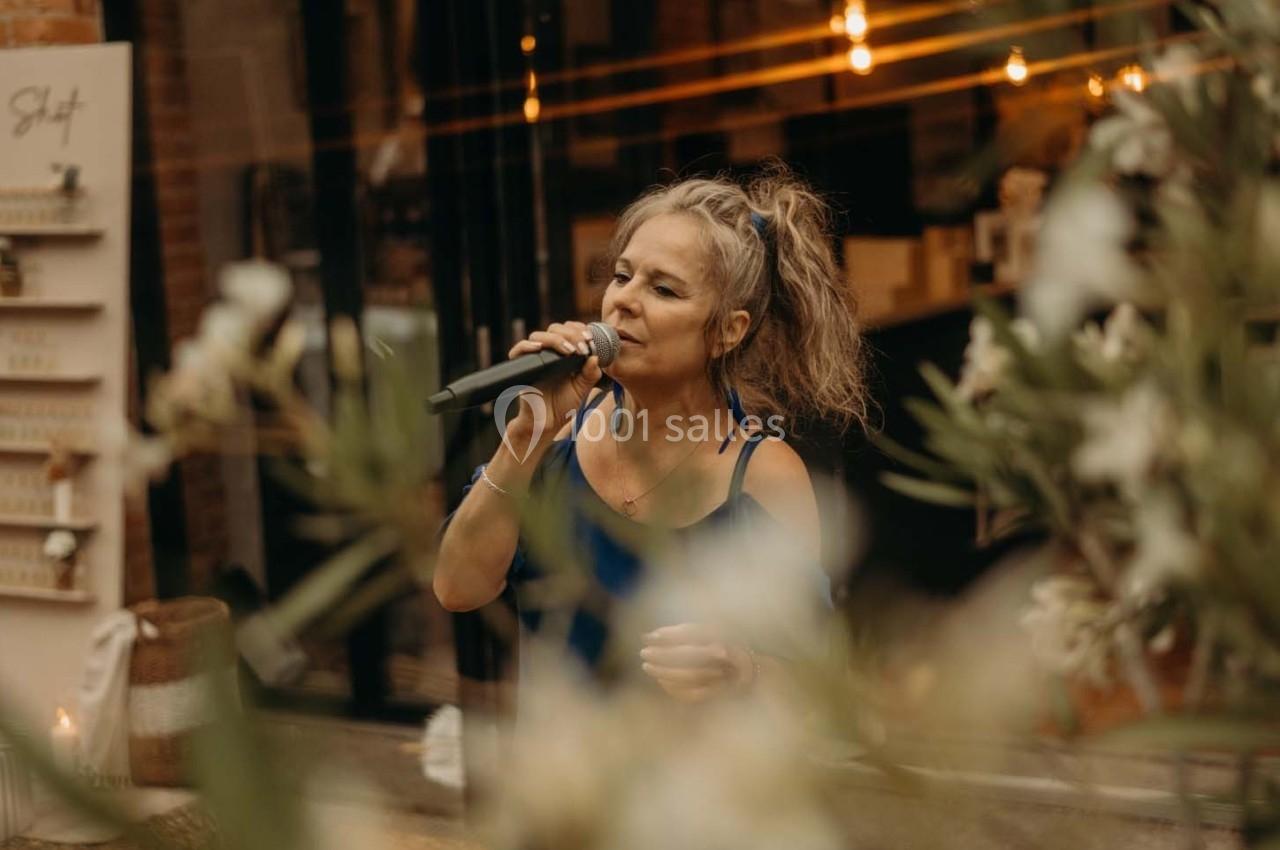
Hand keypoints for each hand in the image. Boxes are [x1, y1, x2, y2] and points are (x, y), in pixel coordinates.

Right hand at [506, 321, 602, 433]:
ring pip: (538, 335)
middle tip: (583, 346)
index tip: (590, 339)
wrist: (546, 423)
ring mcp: (534, 359)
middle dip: (571, 333)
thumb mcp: (582, 388)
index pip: (568, 330)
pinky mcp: (521, 368)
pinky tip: (540, 348)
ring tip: (570, 351)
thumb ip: (590, 374)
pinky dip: (527, 346)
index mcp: (563, 354)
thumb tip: (595, 357)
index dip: (579, 329)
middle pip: (554, 329)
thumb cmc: (563, 406)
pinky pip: (518, 350)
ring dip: (555, 339)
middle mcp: (548, 353)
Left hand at [639, 623, 755, 702]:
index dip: (669, 634)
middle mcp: (724, 653)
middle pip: (690, 654)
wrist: (751, 672)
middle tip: (644, 653)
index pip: (693, 632)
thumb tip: (648, 635)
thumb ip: (681, 633)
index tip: (648, 636)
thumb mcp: (707, 632)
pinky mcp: (720, 693)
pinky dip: (676, 690)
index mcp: (722, 635)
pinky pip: (695, 694)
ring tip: (648, 667)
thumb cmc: (723, 648)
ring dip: (667, 672)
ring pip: (692, 675)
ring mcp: (723, 675)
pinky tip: (662, 682)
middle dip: (664, 654)